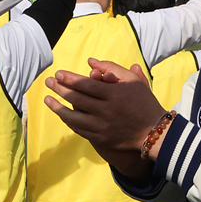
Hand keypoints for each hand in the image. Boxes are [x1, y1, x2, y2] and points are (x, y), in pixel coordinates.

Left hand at [43, 58, 167, 175]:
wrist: (153, 131)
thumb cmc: (143, 102)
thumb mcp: (133, 80)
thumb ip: (112, 68)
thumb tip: (90, 62)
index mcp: (114, 94)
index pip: (85, 84)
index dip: (69, 79)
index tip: (58, 74)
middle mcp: (106, 111)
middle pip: (77, 98)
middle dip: (59, 89)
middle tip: (48, 82)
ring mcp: (102, 126)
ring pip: (73, 117)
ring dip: (58, 107)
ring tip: (47, 99)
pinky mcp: (101, 138)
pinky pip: (79, 129)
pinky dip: (68, 121)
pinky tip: (61, 113)